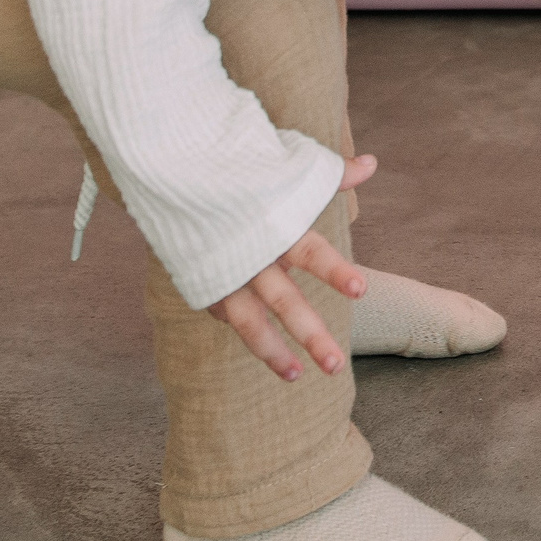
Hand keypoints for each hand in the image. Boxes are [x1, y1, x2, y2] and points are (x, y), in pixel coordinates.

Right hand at [206, 153, 376, 380]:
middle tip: (335, 365)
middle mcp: (249, 255)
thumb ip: (328, 175)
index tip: (360, 291)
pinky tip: (270, 350)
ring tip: (297, 376)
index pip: (310, 251)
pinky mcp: (203, 283)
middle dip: (310, 334)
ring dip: (272, 353)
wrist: (169, 172)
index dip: (334, 271)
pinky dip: (248, 331)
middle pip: (284, 301)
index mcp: (273, 226)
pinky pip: (228, 314)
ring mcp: (223, 274)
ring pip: (249, 322)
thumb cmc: (238, 172)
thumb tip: (371, 164)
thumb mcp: (280, 168)